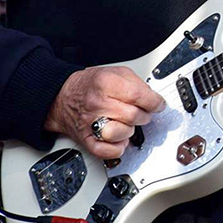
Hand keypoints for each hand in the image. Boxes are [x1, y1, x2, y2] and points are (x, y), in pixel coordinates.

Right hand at [44, 66, 164, 158]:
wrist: (63, 96)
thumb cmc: (90, 84)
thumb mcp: (114, 72)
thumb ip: (135, 82)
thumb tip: (152, 96)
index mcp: (106, 83)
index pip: (138, 95)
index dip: (154, 102)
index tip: (159, 104)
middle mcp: (98, 103)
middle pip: (133, 115)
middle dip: (145, 115)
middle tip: (145, 112)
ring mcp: (91, 123)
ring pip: (123, 134)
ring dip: (131, 130)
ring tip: (128, 123)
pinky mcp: (86, 140)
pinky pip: (108, 151)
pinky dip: (119, 148)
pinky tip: (120, 138)